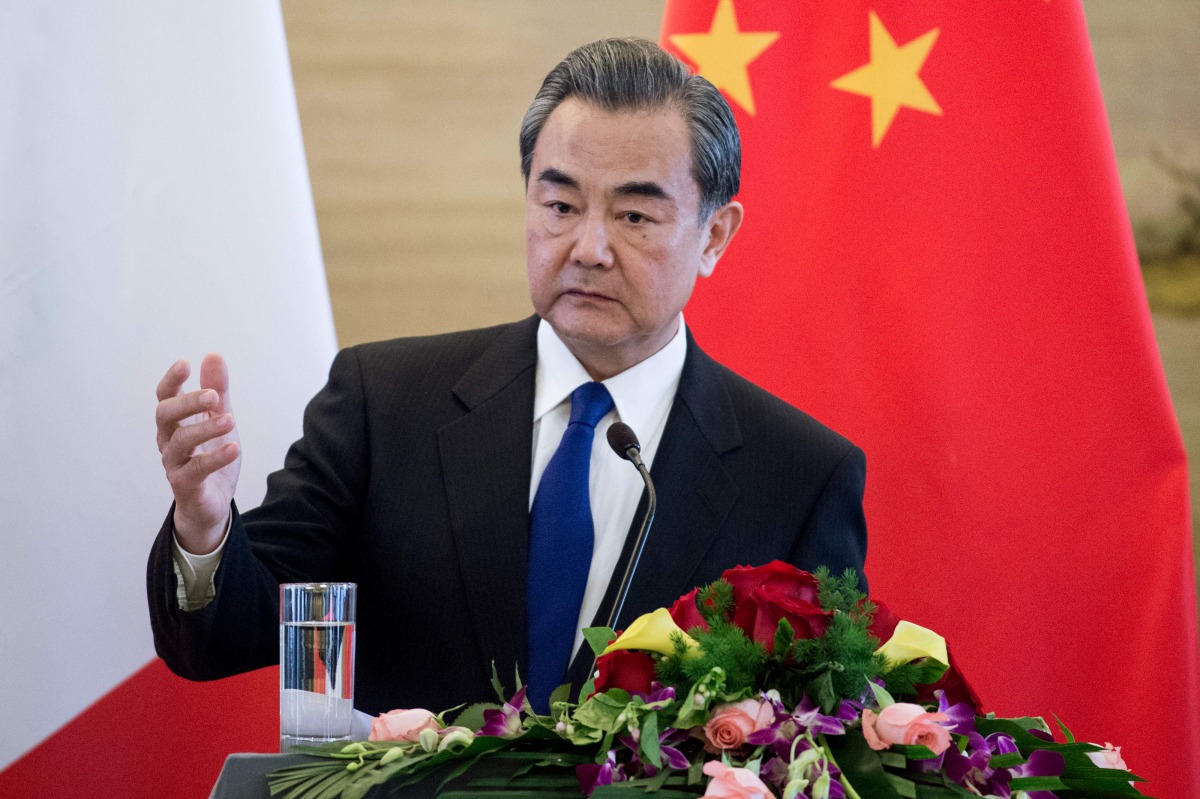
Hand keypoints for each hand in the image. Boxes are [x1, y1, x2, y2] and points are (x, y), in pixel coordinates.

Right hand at [156, 353, 241, 553]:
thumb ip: (217, 391)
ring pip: (180, 442)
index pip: (165, 397)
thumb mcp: (219, 418)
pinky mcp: (185, 485)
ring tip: (230, 419)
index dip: (171, 380)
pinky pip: (196, 470)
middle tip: (213, 395)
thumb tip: (213, 355)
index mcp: (175, 422)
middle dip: (188, 402)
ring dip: (205, 428)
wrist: (212, 502)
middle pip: (165, 415)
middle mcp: (168, 441)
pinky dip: (215, 457)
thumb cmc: (211, 456)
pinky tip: (234, 448)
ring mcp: (174, 464)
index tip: (185, 364)